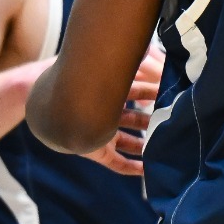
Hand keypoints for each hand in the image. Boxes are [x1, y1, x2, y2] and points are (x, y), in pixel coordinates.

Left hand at [83, 49, 163, 178]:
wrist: (50, 105)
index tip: (170, 93)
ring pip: (131, 142)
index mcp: (106, 92)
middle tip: (174, 121)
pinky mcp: (97, 152)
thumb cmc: (75, 84)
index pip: (136, 93)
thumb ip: (126, 67)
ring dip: (147, 144)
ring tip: (167, 146)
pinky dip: (132, 168)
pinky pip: (117, 163)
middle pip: (136, 119)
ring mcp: (101, 134)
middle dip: (154, 121)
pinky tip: (147, 170)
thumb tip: (148, 53)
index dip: (153, 93)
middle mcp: (105, 114)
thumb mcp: (106, 73)